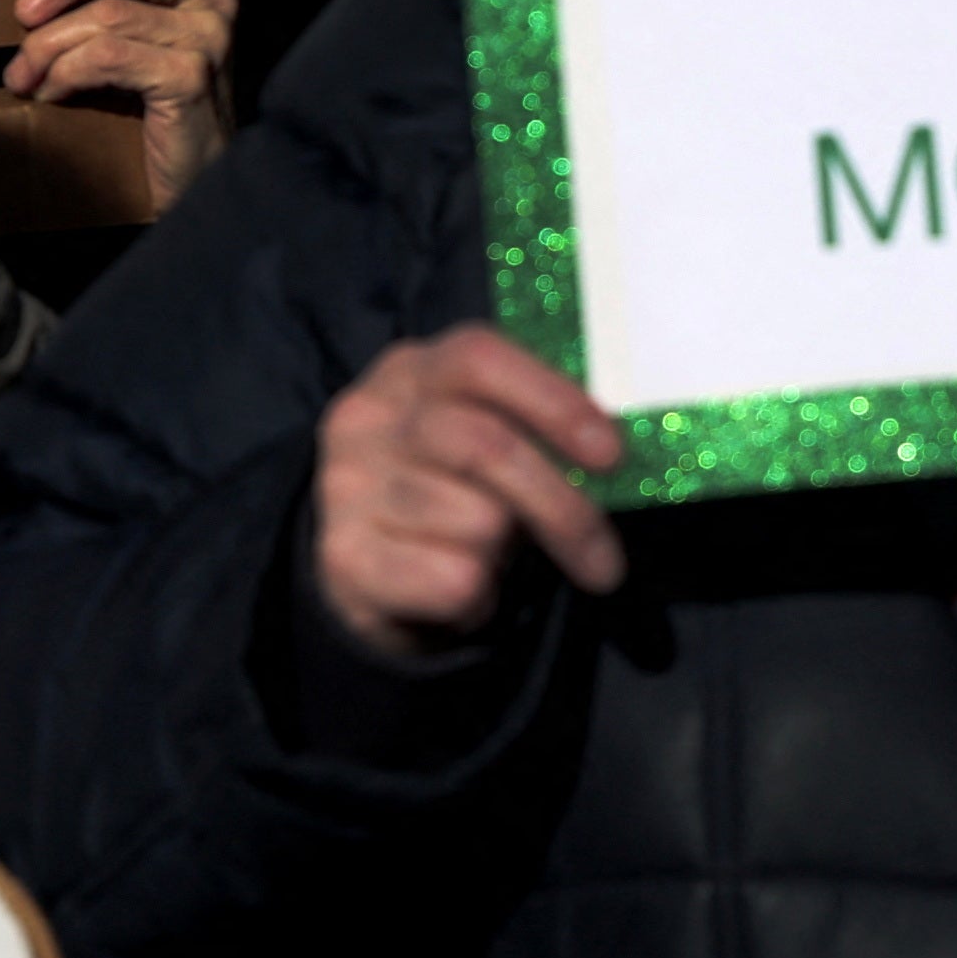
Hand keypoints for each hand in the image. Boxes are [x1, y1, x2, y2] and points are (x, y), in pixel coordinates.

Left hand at [11, 0, 237, 209]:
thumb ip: (112, 9)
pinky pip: (108, 56)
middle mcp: (213, 0)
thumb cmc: (158, 118)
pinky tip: (51, 95)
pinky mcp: (191, 77)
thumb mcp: (135, 49)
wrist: (203, 191)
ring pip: (107, 14)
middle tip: (23, 14)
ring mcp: (207, 38)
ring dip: (49, 46)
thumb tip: (34, 2)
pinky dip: (67, 73)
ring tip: (25, 76)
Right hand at [312, 325, 627, 661]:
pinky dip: (478, 598)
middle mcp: (367, 417)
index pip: (479, 359)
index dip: (554, 402)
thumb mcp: (487, 439)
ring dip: (506, 555)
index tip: (612, 456)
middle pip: (486, 446)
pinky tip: (462, 590)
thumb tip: (613, 449)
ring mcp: (345, 486)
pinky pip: (453, 580)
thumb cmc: (453, 495)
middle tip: (603, 559)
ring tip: (489, 557)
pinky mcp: (343, 557)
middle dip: (562, 508)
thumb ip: (533, 427)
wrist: (371, 576)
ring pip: (477, 521)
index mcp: (410, 371)